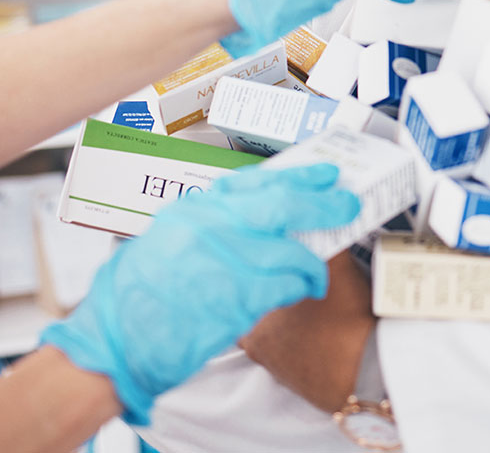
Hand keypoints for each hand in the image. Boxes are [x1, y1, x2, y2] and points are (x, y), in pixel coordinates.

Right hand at [39, 164, 359, 425]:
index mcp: (193, 211)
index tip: (322, 172)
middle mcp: (210, 227)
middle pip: (283, 205)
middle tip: (347, 203)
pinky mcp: (236, 297)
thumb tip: (248, 217)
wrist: (114, 345)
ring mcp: (224, 261)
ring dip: (312, 262)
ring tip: (318, 272)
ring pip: (290, 251)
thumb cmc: (133, 299)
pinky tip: (305, 290)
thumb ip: (207, 224)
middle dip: (321, 204)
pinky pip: (285, 285)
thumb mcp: (165, 240)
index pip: (254, 182)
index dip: (296, 175)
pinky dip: (301, 287)